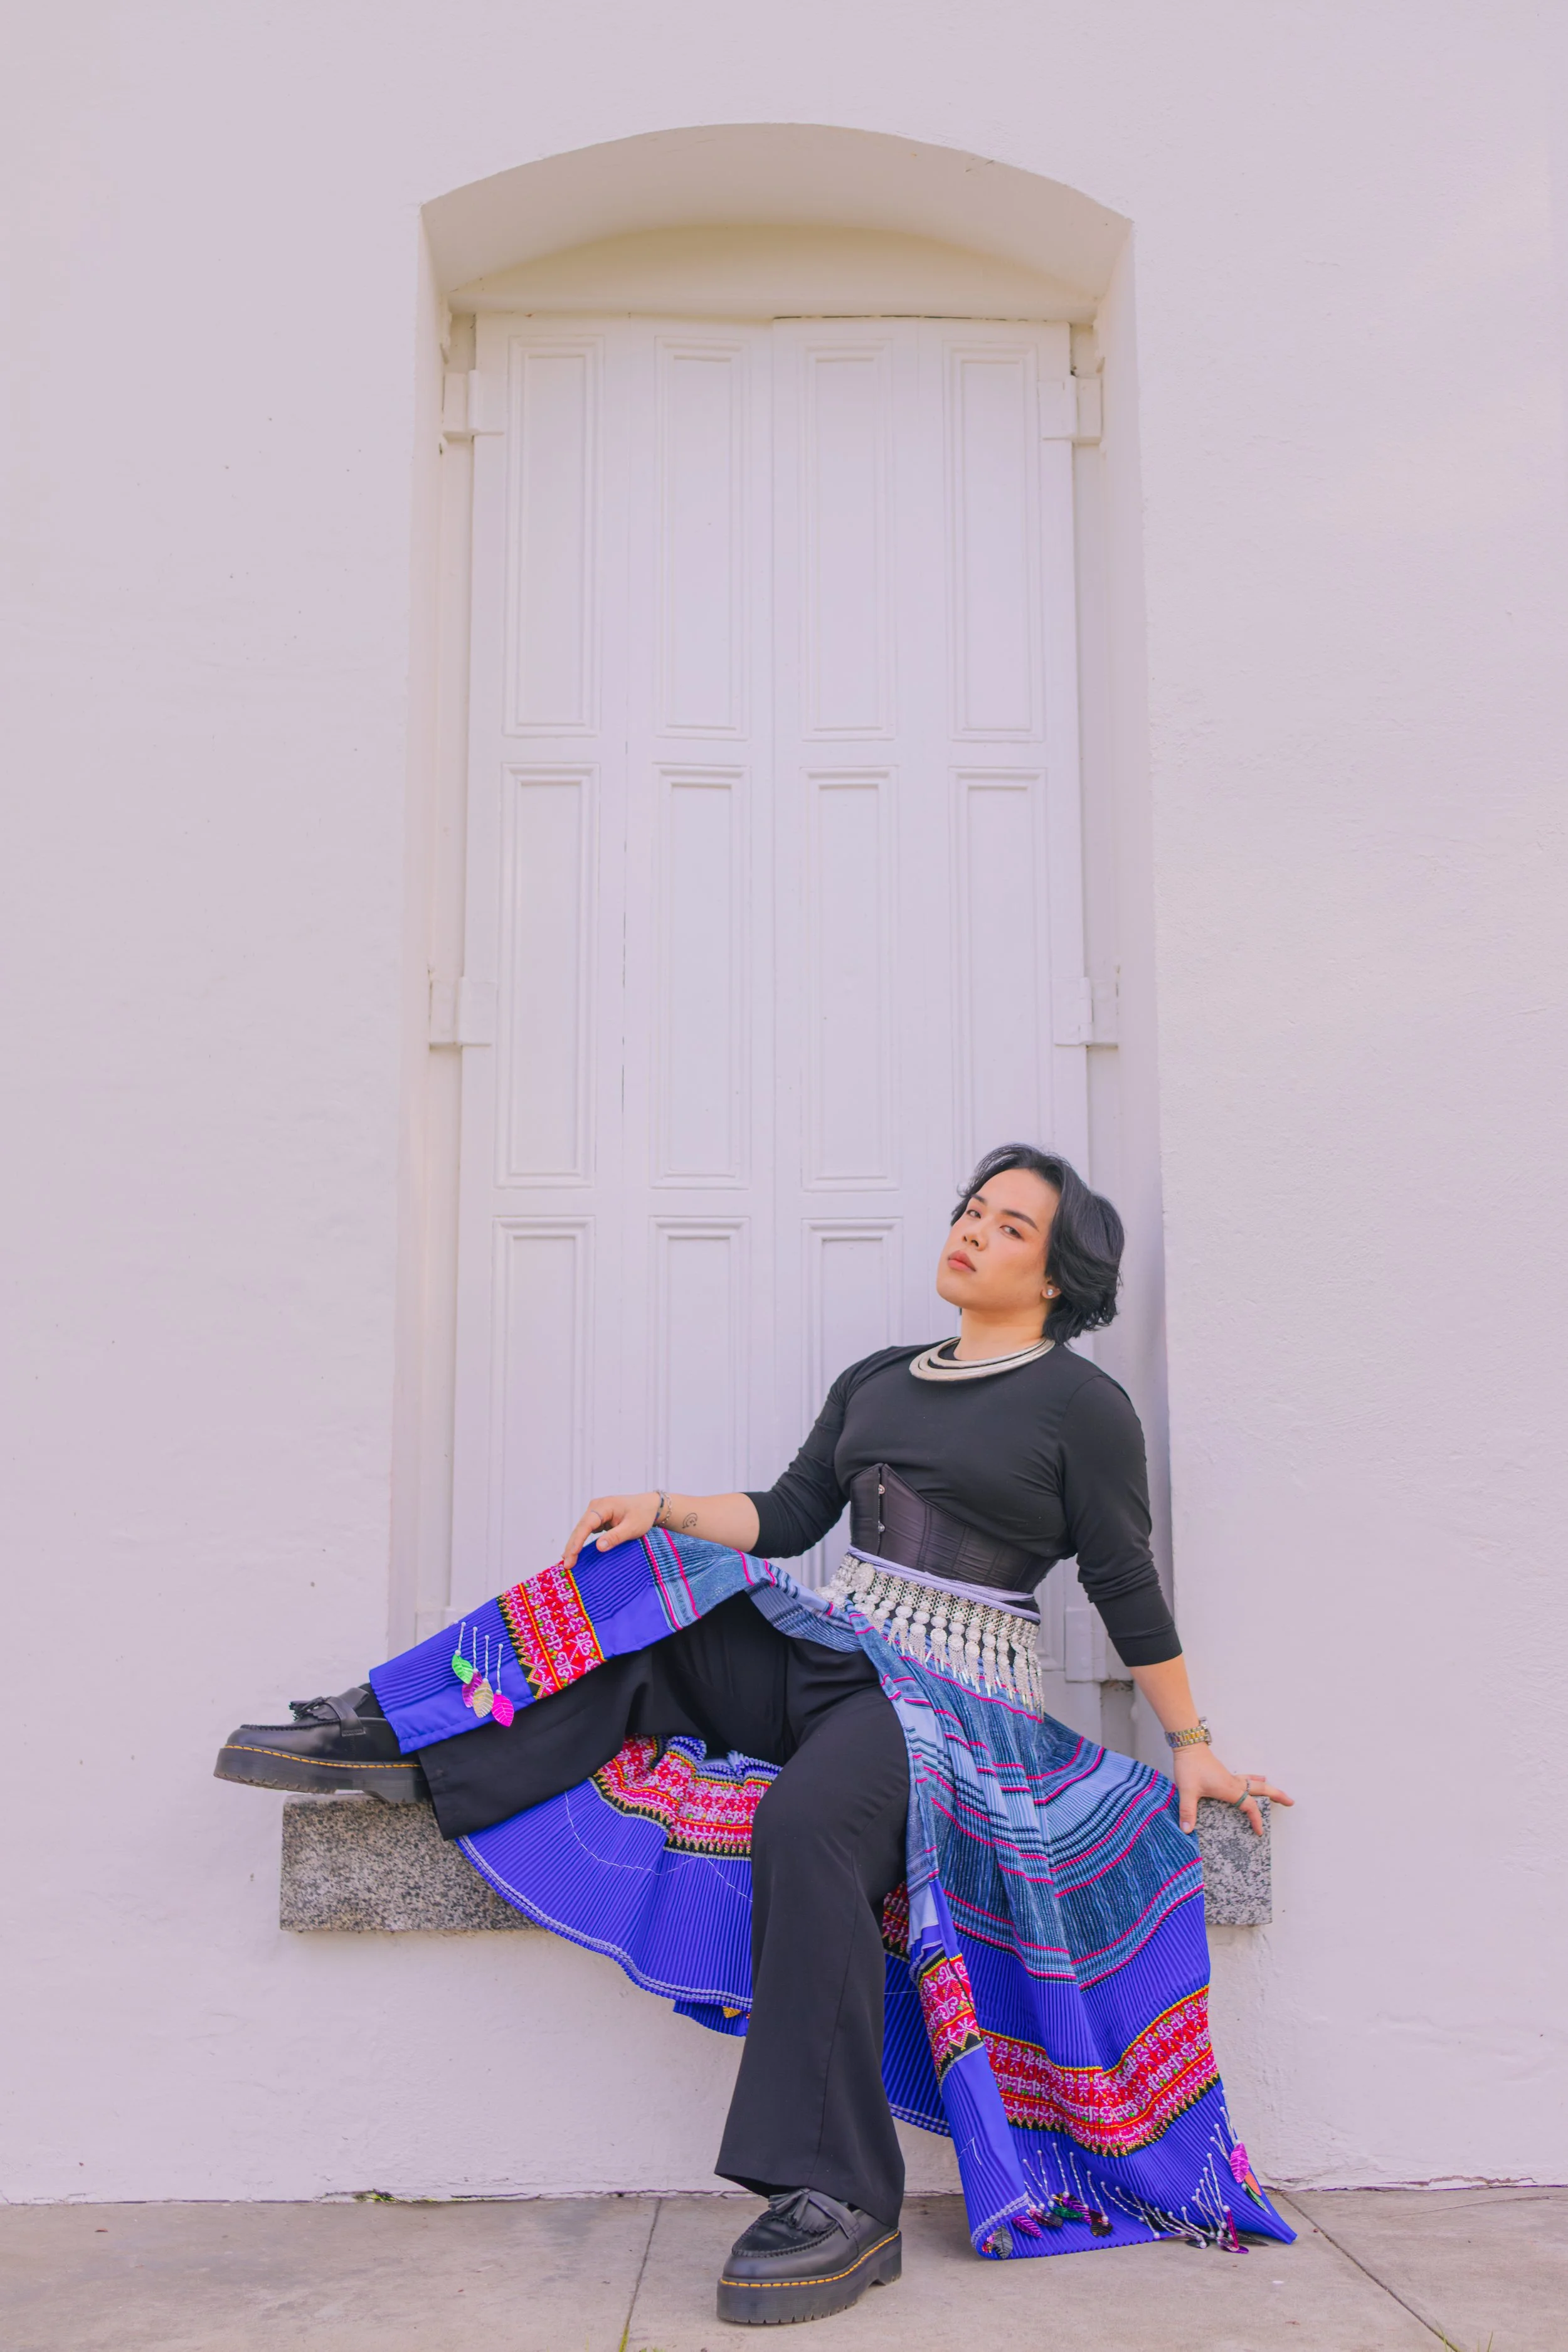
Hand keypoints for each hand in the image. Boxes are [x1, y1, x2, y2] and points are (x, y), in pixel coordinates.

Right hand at [562, 1492, 660, 1570]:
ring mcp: (595, 1512)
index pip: (586, 1524)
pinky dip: (581, 1542)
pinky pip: (586, 1531)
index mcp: (603, 1506)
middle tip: (567, 1565)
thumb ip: (615, 1537)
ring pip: (581, 1530)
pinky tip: (575, 1553)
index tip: (571, 1555)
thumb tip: (598, 1547)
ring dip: (574, 1545)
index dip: (577, 1540)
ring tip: (567, 1562)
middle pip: (580, 1528)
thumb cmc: (642, 1515)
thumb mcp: (632, 1527)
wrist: (650, 1506)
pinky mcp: (598, 1519)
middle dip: (572, 1546)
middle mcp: (595, 1507)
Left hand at [1171, 1743, 1293, 1837]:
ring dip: (1267, 1788)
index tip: (1259, 1831)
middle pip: (1261, 1789)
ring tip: (1277, 1794)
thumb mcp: (1187, 1791)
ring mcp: (1230, 1777)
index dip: (1256, 1819)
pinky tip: (1256, 1779)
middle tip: (1290, 1802)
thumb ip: (1187, 1811)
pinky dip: (1255, 1781)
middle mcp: (1234, 1783)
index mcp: (1229, 1789)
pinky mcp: (1225, 1773)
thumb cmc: (1189, 1767)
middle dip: (1277, 1795)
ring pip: (1255, 1783)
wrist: (1188, 1746)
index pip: (1249, 1806)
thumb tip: (1186, 1830)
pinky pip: (1246, 1779)